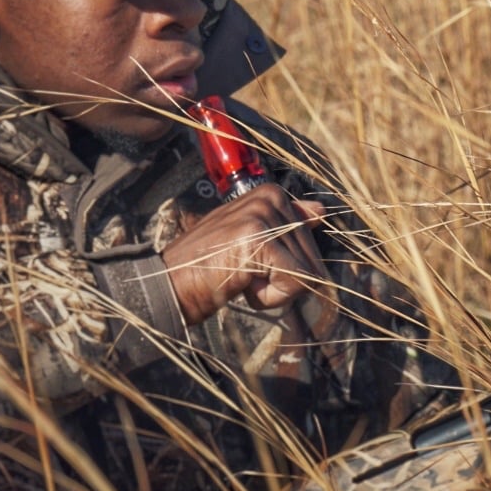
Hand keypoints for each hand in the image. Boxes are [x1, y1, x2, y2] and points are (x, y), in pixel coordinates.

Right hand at [163, 184, 327, 324]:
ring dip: (274, 289)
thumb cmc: (207, 266)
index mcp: (271, 193)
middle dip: (282, 279)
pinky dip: (270, 297)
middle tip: (242, 272)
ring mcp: (263, 216)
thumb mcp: (250, 237)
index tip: (250, 261)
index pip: (310, 241)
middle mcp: (270, 197)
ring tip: (239, 276)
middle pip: (312, 258)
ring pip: (306, 273)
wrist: (168, 284)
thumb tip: (321, 211)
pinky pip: (295, 282)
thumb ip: (287, 223)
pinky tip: (242, 283)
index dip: (284, 265)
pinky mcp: (259, 239)